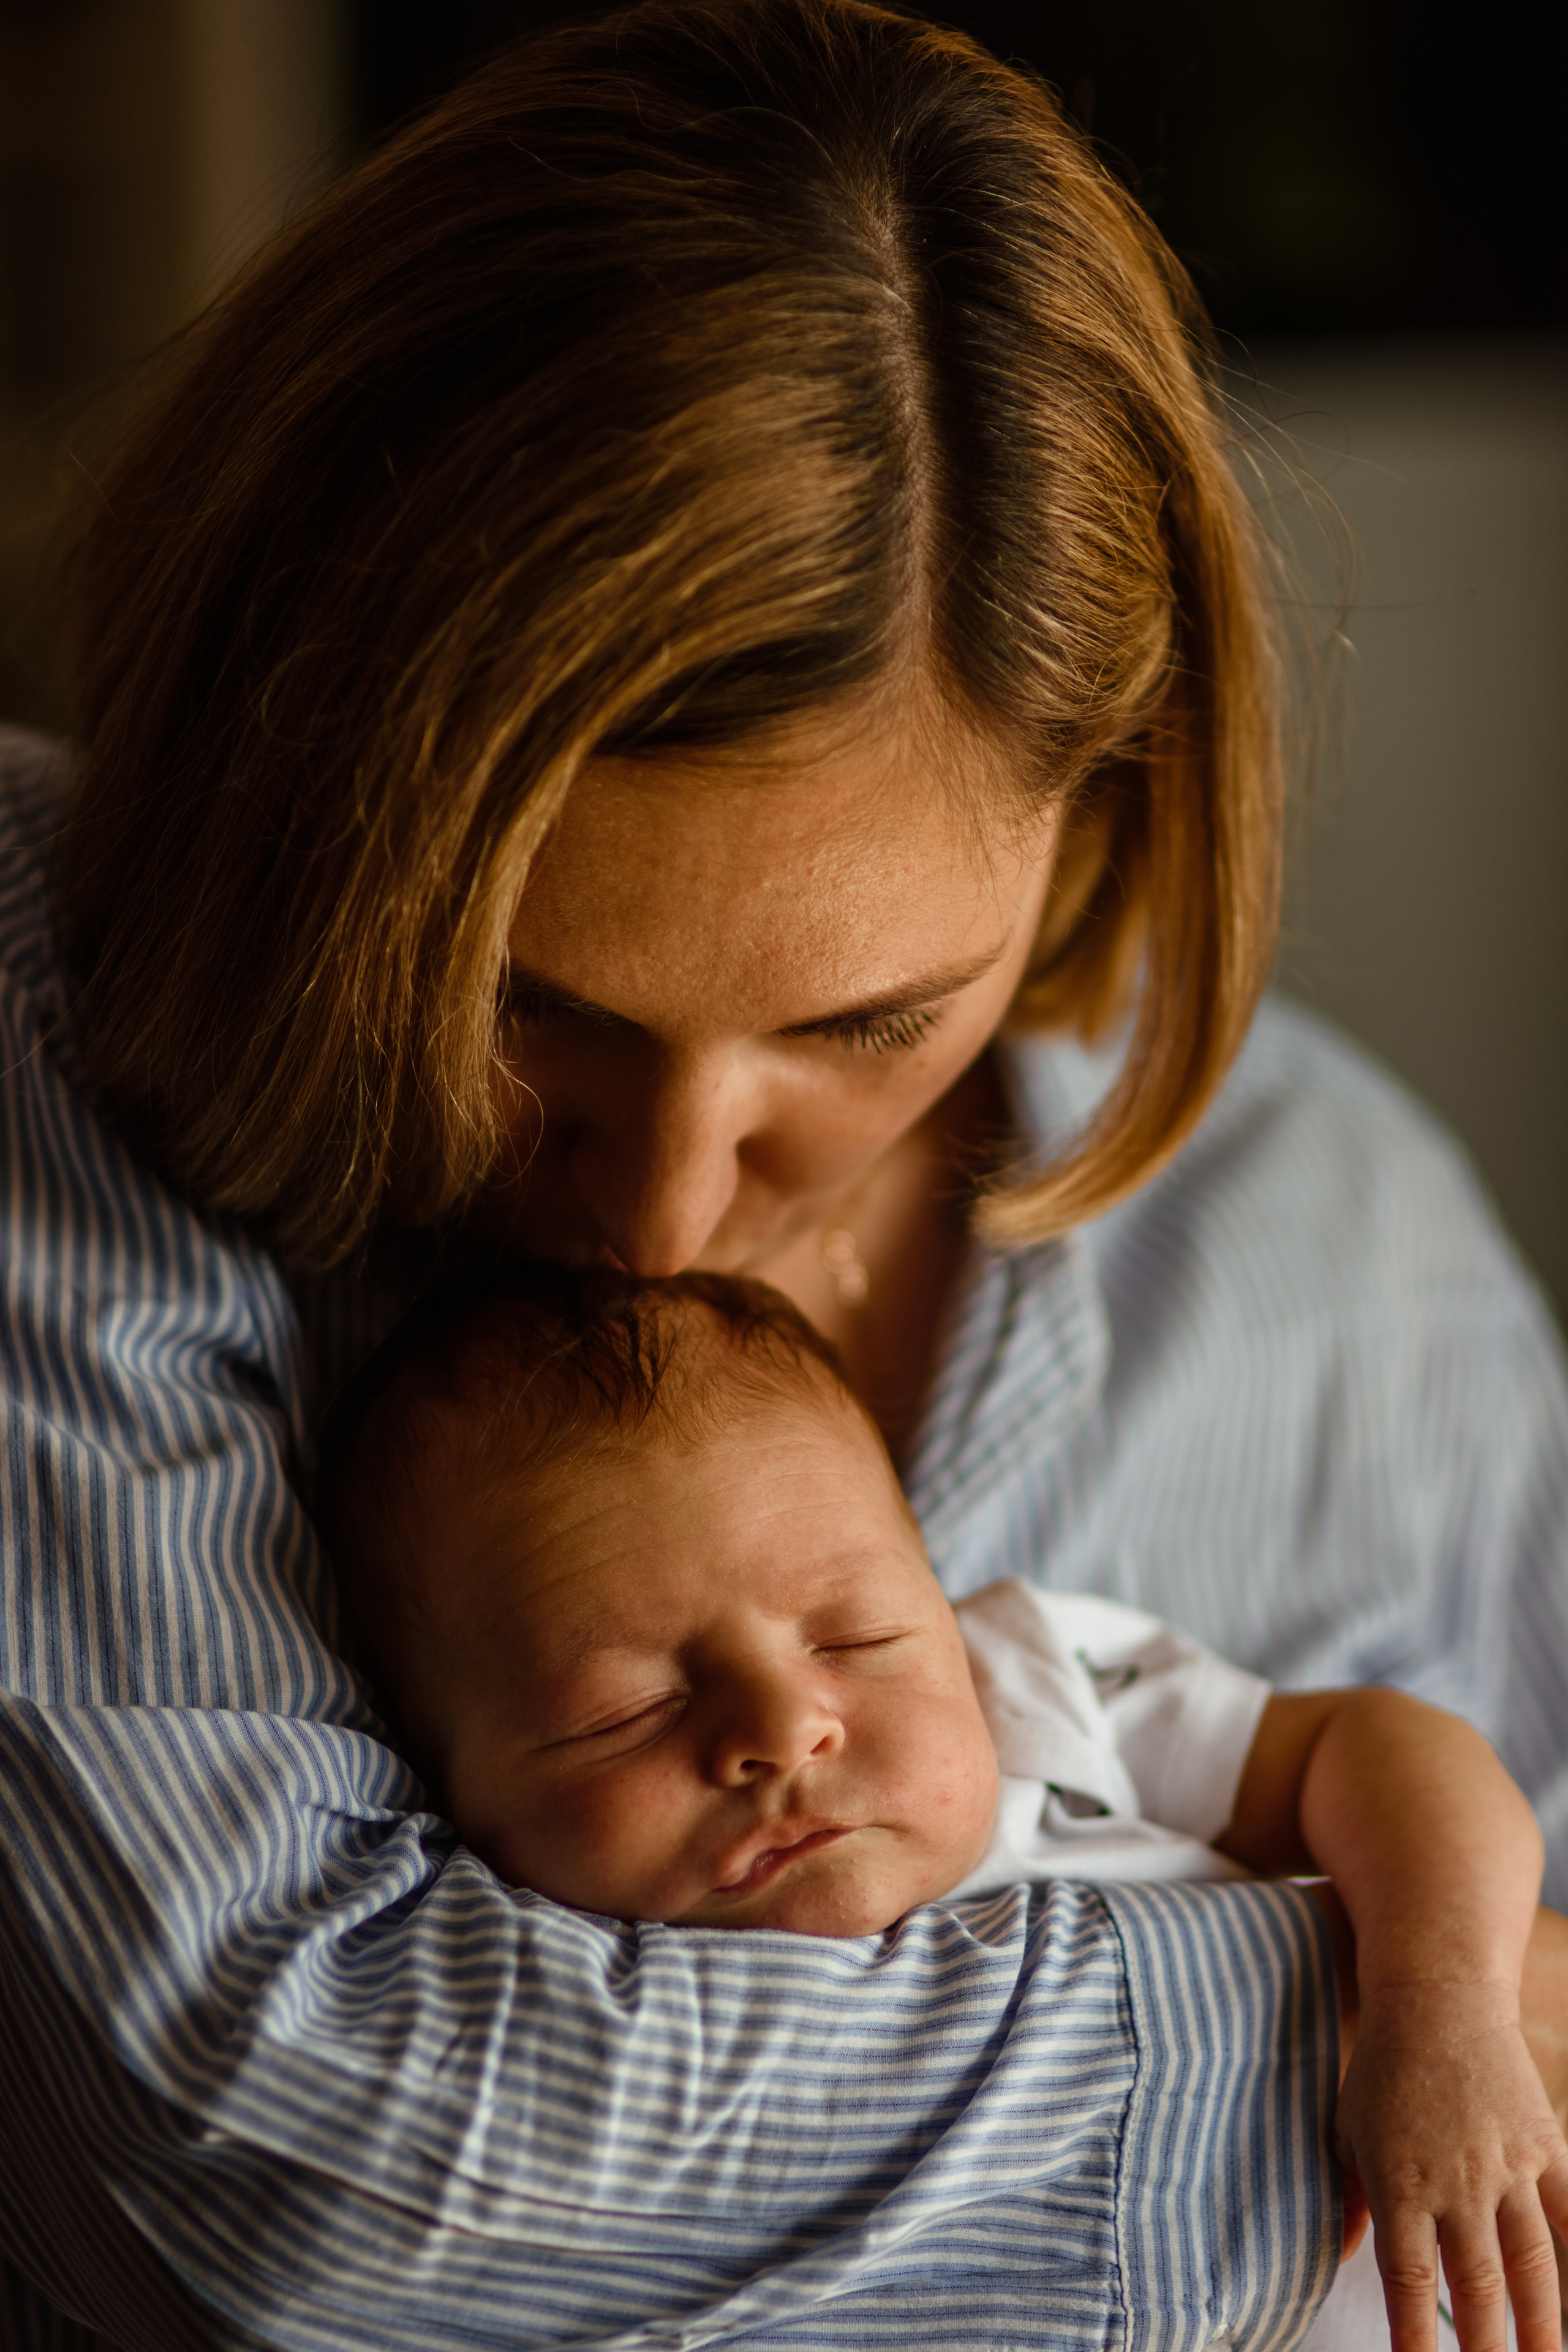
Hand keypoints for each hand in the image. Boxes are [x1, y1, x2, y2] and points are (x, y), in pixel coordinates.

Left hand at [1334, 1978, 1567, 2351]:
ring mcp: (1506, 2167)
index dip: (1415, 2337)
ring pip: (1531, 2265)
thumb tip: (1337, 2256)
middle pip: (1475, 2286)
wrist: (1436, 1997)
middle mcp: (1456, 2183)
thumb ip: (1346, 2198)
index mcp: (1399, 2181)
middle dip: (1486, 2349)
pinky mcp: (1544, 2148)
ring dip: (1542, 2326)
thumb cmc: (1381, 2068)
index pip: (1408, 2279)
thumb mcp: (1347, 2129)